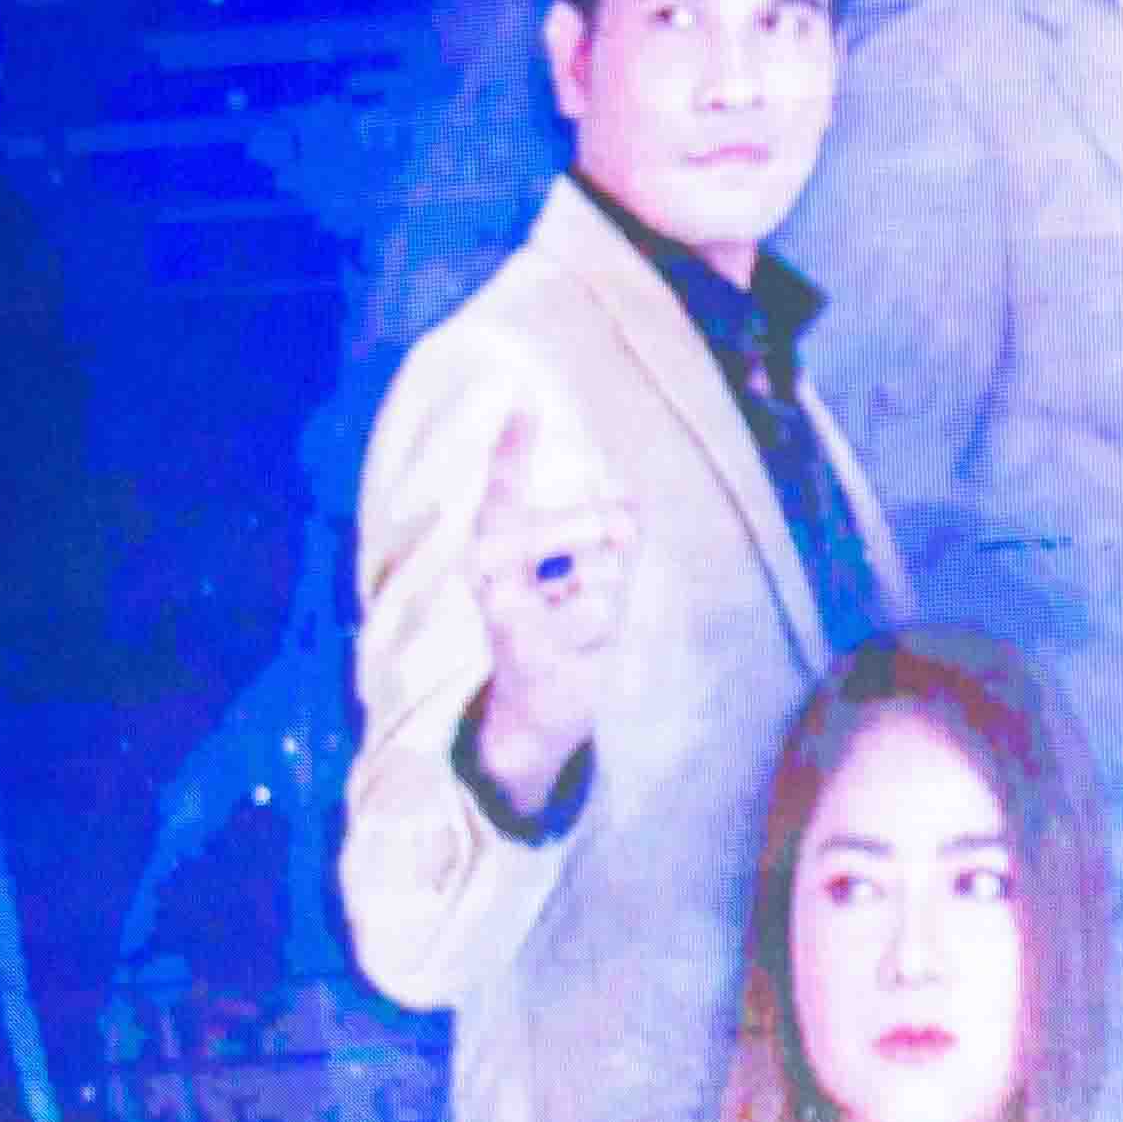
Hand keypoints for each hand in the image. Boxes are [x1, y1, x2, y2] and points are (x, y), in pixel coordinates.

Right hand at [461, 400, 636, 805]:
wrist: (530, 720)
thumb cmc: (559, 635)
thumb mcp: (585, 580)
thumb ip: (609, 539)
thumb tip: (631, 497)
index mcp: (492, 556)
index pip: (501, 496)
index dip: (511, 451)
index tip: (523, 401)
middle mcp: (491, 586)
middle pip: (553, 533)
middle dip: (593, 525)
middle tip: (618, 526)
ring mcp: (515, 627)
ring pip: (597, 590)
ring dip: (611, 600)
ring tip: (588, 624)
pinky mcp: (543, 665)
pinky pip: (604, 632)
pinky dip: (609, 639)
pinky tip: (588, 655)